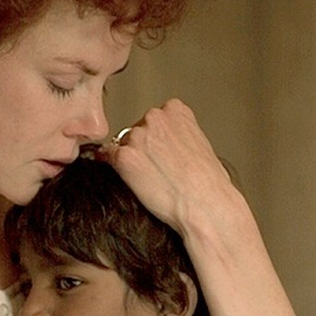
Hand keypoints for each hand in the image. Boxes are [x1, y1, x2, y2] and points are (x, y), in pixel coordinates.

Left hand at [102, 98, 233, 233]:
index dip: (157, 137)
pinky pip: (106, 156)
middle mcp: (155, 118)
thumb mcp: (200, 143)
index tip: (161, 151)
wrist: (204, 204)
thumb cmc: (209, 183)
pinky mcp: (124, 157)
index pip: (155, 118)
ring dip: (129, 158)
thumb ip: (180, 135)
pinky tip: (124, 177)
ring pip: (122, 144)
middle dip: (142, 147)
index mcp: (176, 110)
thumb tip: (168, 144)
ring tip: (146, 178)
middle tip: (154, 168)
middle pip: (136, 129)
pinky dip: (111, 165)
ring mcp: (137, 136)